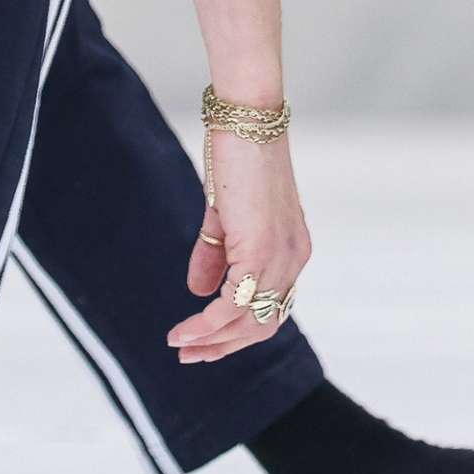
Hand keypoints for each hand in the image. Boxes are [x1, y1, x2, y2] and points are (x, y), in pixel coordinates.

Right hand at [168, 127, 305, 361]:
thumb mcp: (224, 214)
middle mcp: (294, 259)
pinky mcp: (261, 251)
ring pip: (250, 321)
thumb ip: (215, 254)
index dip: (237, 331)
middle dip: (224, 346)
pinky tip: (185, 329)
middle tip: (188, 355)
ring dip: (212, 339)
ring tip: (179, 344)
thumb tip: (198, 293)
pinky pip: (234, 303)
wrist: (247, 118)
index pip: (271, 308)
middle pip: (264, 325)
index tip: (203, 341)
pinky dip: (208, 322)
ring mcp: (281, 257)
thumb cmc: (237, 155)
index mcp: (291, 250)